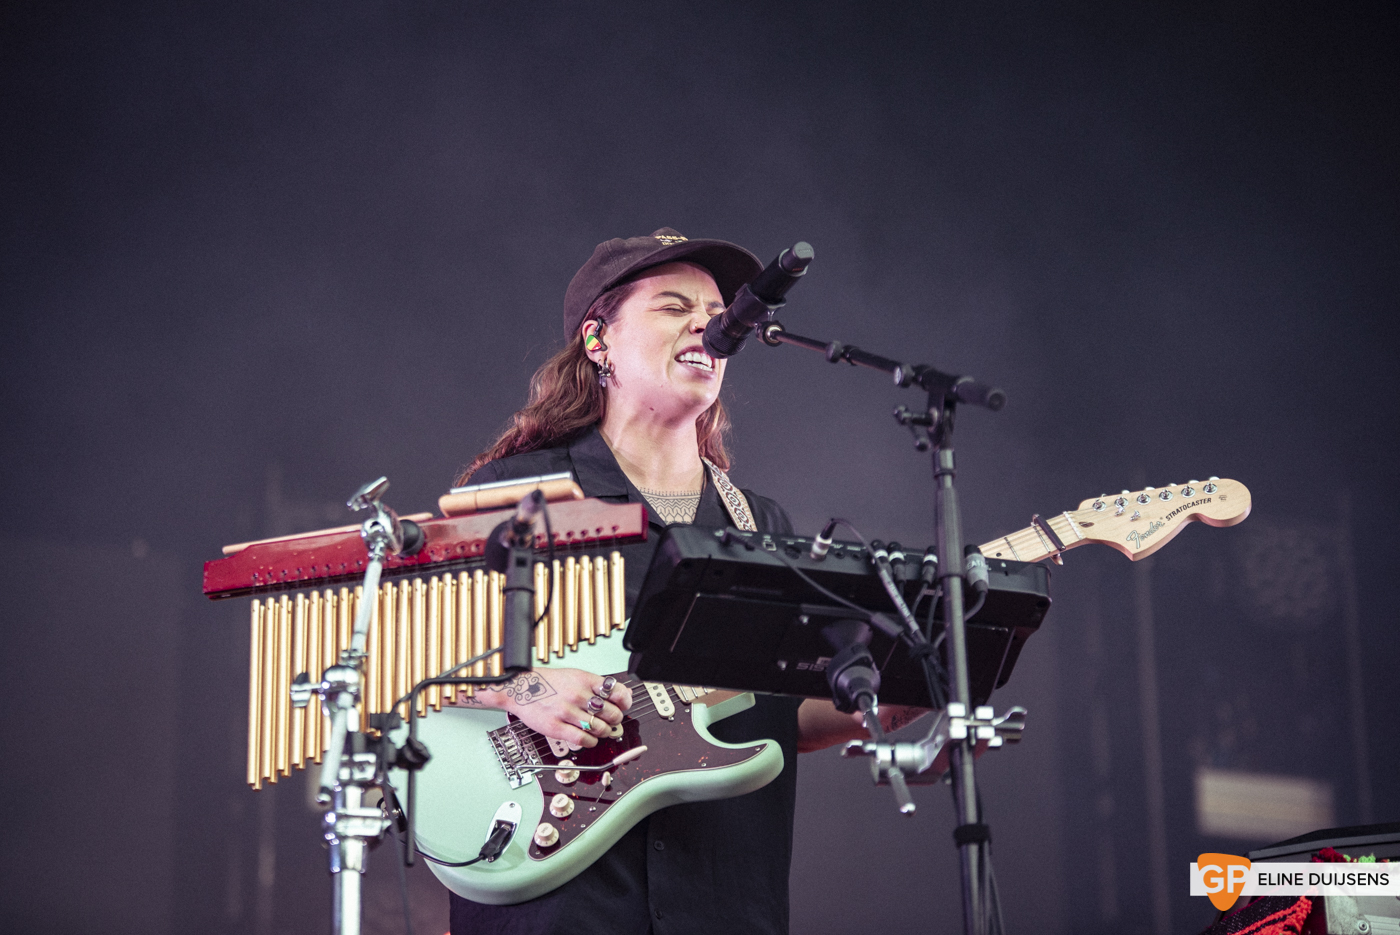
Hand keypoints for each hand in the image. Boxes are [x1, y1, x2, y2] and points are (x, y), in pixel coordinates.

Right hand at [464, 668, 632, 748]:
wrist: (521, 688)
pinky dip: (591, 742)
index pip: (616, 692)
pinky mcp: (556, 727)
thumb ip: (596, 685)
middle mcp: (577, 695)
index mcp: (584, 680)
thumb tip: (621, 694)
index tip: (623, 706)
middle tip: (611, 721)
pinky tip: (589, 739)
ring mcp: (566, 711)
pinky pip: (583, 739)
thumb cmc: (549, 683)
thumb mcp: (575, 675)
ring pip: (599, 728)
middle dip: (615, 720)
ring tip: (600, 731)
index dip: (625, 702)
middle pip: (611, 713)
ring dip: (604, 733)